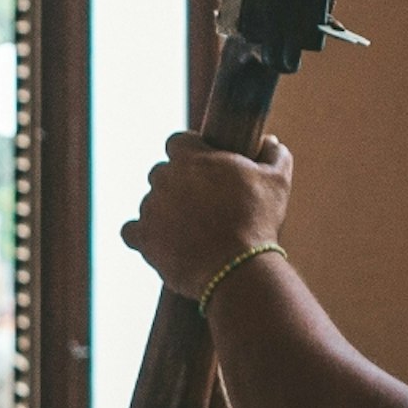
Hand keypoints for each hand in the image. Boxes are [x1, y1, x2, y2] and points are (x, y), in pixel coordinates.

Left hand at [123, 132, 294, 296]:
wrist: (236, 265)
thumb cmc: (258, 219)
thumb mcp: (277, 180)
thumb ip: (273, 154)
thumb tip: (269, 142)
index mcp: (191, 158)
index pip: (177, 141)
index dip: (189, 150)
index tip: (202, 163)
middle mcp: (164, 180)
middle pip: (162, 172)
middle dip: (178, 182)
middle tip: (202, 200)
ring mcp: (150, 209)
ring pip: (150, 202)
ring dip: (164, 210)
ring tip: (192, 228)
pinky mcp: (143, 238)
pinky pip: (130, 231)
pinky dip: (143, 234)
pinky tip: (160, 239)